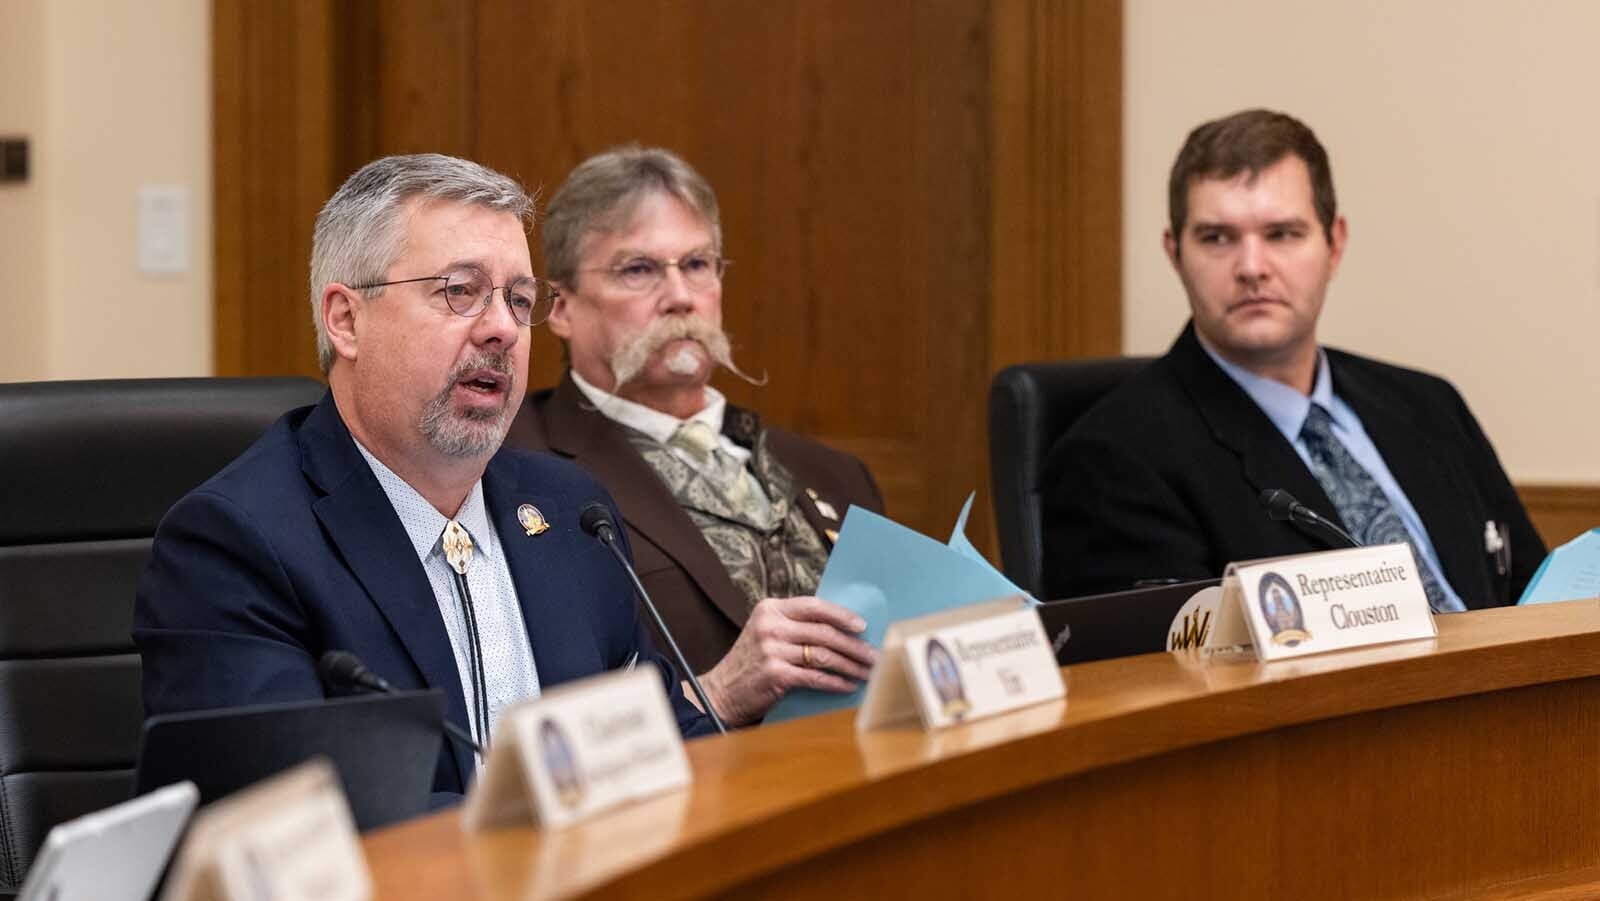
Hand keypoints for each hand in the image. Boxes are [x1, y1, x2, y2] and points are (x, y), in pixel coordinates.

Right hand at [698, 596, 877, 726]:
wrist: (721, 692)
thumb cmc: (751, 663)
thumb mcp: (766, 633)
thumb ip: (795, 626)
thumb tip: (841, 629)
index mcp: (770, 609)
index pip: (814, 606)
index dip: (841, 615)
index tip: (862, 626)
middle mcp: (770, 625)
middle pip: (824, 632)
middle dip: (853, 645)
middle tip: (873, 655)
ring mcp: (771, 649)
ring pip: (824, 655)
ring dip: (850, 665)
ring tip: (866, 672)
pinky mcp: (775, 673)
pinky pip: (815, 677)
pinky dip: (835, 682)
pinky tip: (848, 686)